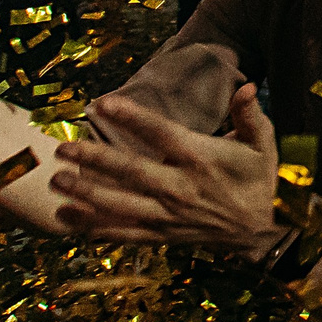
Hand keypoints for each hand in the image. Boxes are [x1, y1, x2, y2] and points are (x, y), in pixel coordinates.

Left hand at [53, 83, 282, 255]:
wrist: (265, 231)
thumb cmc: (261, 180)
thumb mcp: (263, 143)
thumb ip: (250, 114)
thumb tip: (245, 86)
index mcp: (201, 158)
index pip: (160, 133)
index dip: (131, 117)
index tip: (101, 104)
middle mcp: (180, 188)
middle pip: (130, 171)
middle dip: (93, 159)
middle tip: (62, 149)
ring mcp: (168, 216)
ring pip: (119, 206)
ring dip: (85, 194)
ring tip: (56, 182)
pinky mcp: (163, 236)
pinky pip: (123, 233)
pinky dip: (93, 229)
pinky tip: (66, 220)